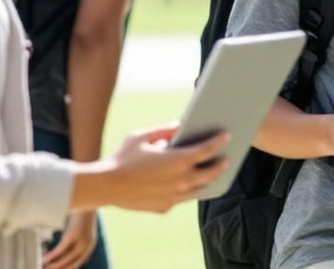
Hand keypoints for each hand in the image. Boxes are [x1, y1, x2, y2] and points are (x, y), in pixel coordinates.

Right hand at [43, 211, 96, 268]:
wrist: (88, 197)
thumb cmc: (80, 213)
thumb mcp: (78, 229)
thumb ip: (72, 240)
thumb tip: (61, 249)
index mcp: (90, 246)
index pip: (76, 264)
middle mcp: (87, 247)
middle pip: (70, 266)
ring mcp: (80, 242)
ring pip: (64, 261)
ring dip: (51, 266)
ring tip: (41, 267)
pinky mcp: (72, 236)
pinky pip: (59, 251)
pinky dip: (50, 257)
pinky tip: (42, 260)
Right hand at [77, 124, 228, 213]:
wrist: (106, 186)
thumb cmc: (123, 158)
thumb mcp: (142, 136)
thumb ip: (163, 130)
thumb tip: (178, 126)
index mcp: (179, 160)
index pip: (207, 150)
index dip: (219, 141)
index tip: (227, 136)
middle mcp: (182, 180)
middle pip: (210, 173)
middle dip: (220, 165)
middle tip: (226, 159)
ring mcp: (174, 197)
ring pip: (198, 190)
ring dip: (207, 181)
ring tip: (212, 174)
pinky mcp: (165, 207)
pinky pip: (181, 198)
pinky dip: (187, 190)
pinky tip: (188, 185)